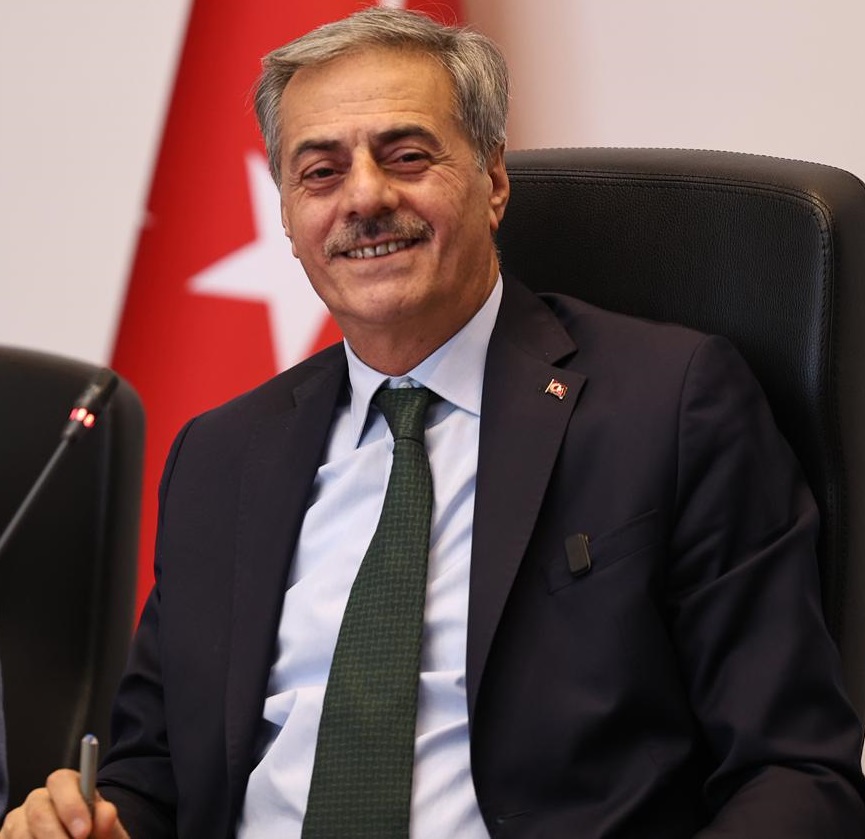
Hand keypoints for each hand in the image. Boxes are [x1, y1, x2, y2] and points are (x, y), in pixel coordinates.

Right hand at [0, 770, 129, 837]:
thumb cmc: (94, 836)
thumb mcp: (106, 828)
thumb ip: (106, 819)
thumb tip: (105, 814)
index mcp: (65, 787)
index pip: (61, 781)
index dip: (71, 805)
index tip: (84, 831)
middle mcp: (38, 800)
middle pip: (38, 812)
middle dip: (55, 835)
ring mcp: (18, 822)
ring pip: (21, 834)